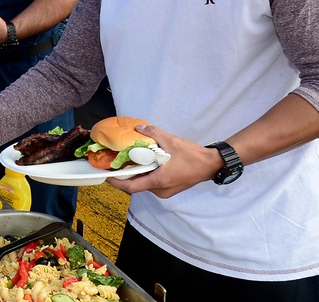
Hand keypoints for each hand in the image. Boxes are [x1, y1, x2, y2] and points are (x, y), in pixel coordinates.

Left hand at [107, 123, 222, 198]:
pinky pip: (152, 184)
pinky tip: (142, 164)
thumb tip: (139, 128)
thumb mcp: (171, 141)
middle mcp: (160, 190)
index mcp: (159, 181)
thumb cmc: (192, 156)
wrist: (211, 164)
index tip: (106, 175)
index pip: (132, 187)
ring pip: (145, 185)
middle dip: (125, 176)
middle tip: (115, 164)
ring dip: (136, 175)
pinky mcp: (170, 188)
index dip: (117, 182)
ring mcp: (166, 191)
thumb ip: (153, 133)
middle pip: (137, 186)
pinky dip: (145, 175)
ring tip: (126, 162)